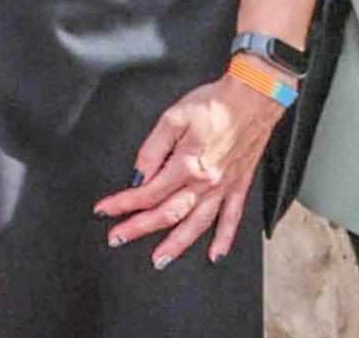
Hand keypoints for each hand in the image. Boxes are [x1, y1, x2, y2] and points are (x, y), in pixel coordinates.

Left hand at [96, 78, 278, 263]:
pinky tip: (215, 254)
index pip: (148, 192)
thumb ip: (152, 149)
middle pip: (167, 213)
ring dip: (177, 245)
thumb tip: (137, 175)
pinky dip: (224, 239)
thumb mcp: (173, 117)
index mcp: (187, 164)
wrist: (253, 98)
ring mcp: (224, 187)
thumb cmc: (214, 104)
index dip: (123, 203)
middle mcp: (206, 182)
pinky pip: (232, 219)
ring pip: (197, 224)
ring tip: (159, 260)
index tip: (105, 210)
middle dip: (139, 228)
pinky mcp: (239, 186)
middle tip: (118, 239)